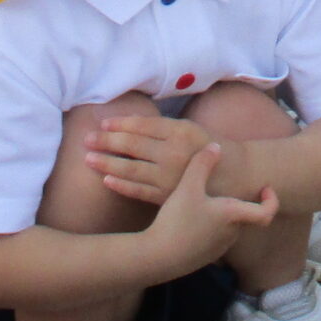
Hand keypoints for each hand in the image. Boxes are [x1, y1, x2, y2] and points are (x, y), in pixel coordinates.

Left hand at [86, 113, 229, 204]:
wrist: (233, 177)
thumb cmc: (207, 148)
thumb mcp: (190, 129)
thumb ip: (162, 128)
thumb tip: (128, 124)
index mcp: (180, 131)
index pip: (142, 126)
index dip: (120, 124)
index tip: (102, 124)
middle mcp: (173, 153)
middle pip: (132, 145)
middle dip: (106, 141)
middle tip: (87, 139)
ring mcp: (169, 177)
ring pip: (130, 168)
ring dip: (106, 163)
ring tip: (88, 158)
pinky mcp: (167, 196)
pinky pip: (138, 190)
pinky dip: (121, 184)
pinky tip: (107, 179)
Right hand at [143, 144, 276, 276]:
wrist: (157, 258)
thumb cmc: (177, 221)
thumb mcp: (188, 187)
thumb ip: (202, 164)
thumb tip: (216, 146)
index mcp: (232, 215)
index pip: (266, 212)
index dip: (271, 200)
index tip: (265, 189)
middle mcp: (231, 234)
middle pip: (242, 215)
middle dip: (234, 202)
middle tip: (217, 188)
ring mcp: (218, 249)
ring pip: (227, 227)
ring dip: (219, 215)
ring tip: (198, 203)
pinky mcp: (205, 258)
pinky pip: (213, 239)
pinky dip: (207, 228)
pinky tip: (186, 222)